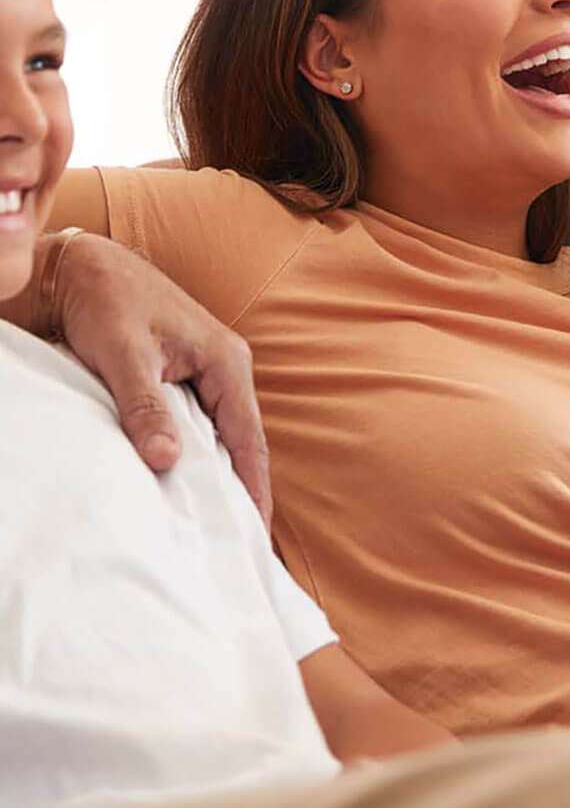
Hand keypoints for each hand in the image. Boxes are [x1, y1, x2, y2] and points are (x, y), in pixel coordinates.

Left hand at [55, 233, 271, 523]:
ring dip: (214, 473)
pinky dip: (193, 455)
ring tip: (212, 523)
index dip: (253, 486)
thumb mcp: (124, 352)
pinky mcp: (181, 375)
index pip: (248, 438)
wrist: (76, 265)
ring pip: (218, 434)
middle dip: (240, 488)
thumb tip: (167, 460)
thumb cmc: (106, 298)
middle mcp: (225, 367)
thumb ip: (145, 405)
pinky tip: (181, 482)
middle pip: (240, 441)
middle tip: (235, 541)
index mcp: (227, 361)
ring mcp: (205, 371)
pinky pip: (197, 424)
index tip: (255, 532)